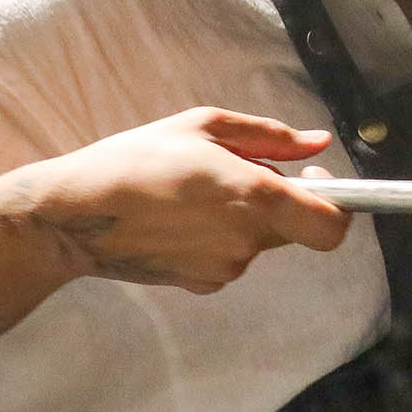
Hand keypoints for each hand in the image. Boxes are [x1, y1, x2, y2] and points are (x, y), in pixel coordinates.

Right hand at [17, 108, 352, 294]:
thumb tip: (318, 143)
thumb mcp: (203, 127)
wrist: (71, 218)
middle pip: (297, 227)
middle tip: (240, 174)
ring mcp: (225, 267)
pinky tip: (180, 219)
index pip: (332, 224)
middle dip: (283, 202)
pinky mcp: (203, 285)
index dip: (341, 205)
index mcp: (254, 196)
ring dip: (247, 218)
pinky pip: (233, 258)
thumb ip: (269, 136)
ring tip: (195, 193)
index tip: (316, 177)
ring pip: (262, 241)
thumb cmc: (134, 160)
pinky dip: (221, 238)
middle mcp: (247, 239)